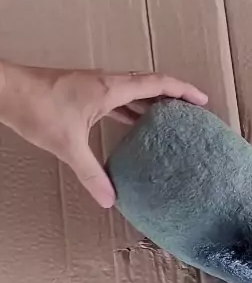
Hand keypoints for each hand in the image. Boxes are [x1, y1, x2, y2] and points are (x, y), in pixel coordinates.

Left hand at [0, 62, 207, 207]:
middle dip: (173, 96)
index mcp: (110, 89)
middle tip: (192, 111)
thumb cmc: (36, 107)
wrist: (7, 90)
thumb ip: (91, 174)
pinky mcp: (83, 92)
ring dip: (152, 102)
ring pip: (133, 90)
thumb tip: (109, 199)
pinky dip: (131, 109)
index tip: (201, 100)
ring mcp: (94, 86)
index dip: (182, 90)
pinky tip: (132, 125)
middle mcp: (106, 83)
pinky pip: (117, 98)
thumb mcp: (67, 146)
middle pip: (150, 84)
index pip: (157, 83)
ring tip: (169, 119)